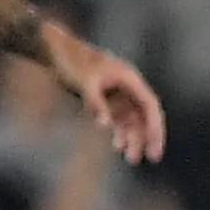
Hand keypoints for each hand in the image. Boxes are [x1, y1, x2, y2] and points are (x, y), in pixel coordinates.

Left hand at [57, 37, 167, 163]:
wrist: (55, 50)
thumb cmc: (72, 61)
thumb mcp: (84, 82)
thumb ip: (96, 104)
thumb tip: (104, 125)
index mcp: (129, 78)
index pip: (149, 105)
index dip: (155, 126)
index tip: (155, 145)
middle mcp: (127, 86)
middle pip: (144, 115)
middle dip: (149, 136)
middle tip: (153, 157)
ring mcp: (117, 93)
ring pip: (131, 119)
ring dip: (133, 138)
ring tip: (131, 159)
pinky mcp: (105, 98)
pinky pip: (118, 118)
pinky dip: (119, 132)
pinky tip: (117, 146)